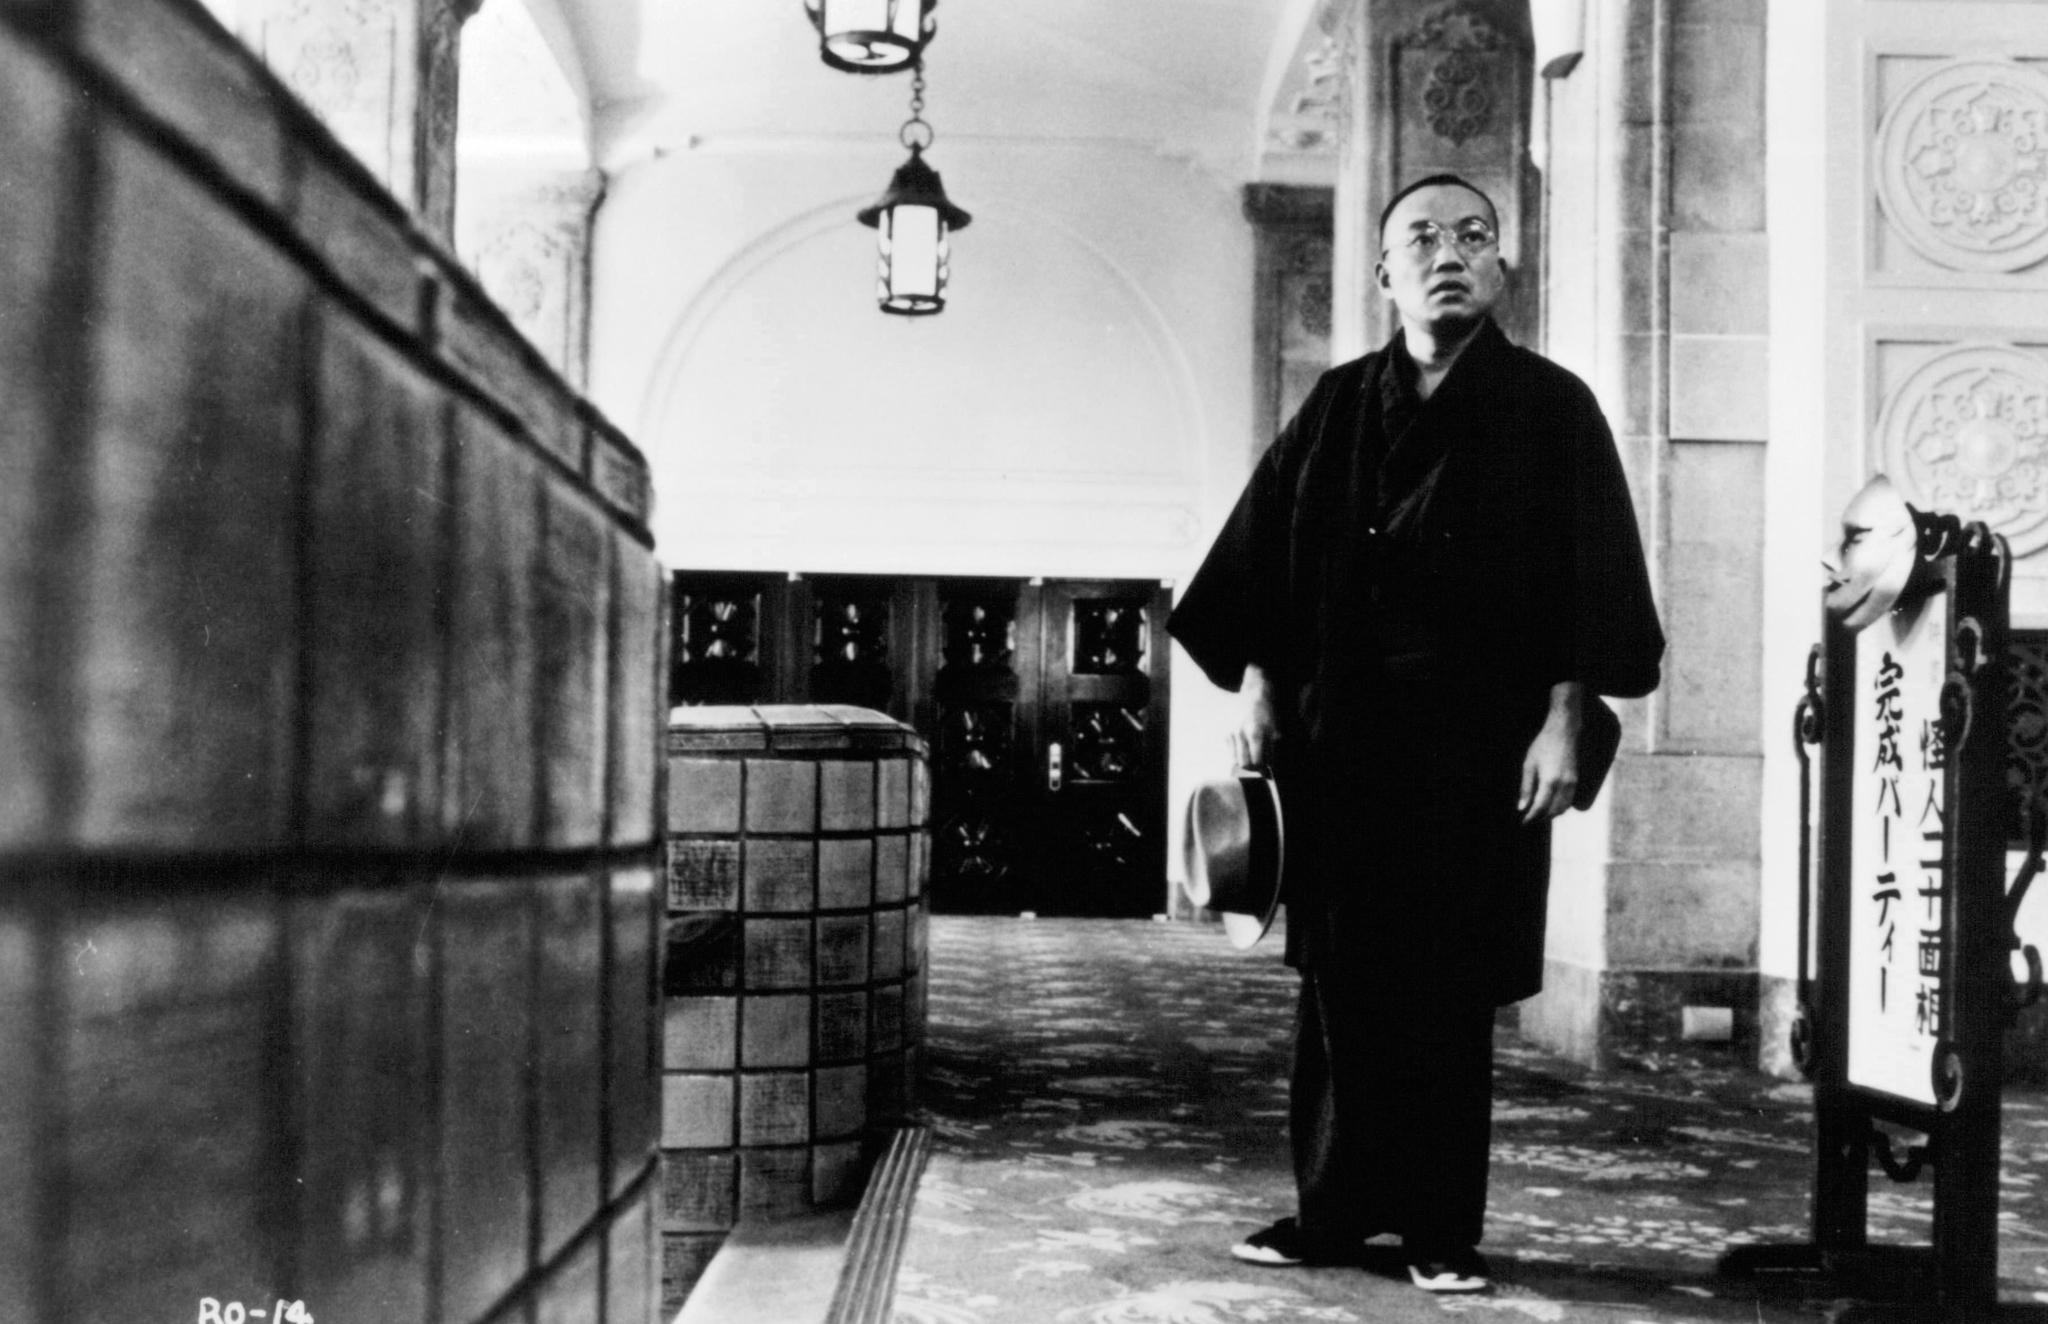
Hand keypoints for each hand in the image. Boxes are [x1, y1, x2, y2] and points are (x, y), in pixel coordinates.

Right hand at [1229, 663, 1280, 771]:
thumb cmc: (1267, 714)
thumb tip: (1267, 767)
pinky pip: (1231, 752)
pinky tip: (1244, 745)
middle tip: (1259, 762)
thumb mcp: (1274, 730)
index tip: (1266, 765)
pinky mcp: (1226, 733)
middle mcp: (1241, 734)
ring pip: (1235, 760)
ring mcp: (1232, 733)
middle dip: (1253, 766)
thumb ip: (1271, 749)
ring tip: (1252, 753)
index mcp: (1255, 733)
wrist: (1253, 695)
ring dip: (1244, 760)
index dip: (1263, 766)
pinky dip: (1238, 753)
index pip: (1257, 761)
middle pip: (1244, 764)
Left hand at [1519, 682, 1583, 823]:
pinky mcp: (1576, 780)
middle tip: (1529, 819)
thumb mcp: (1529, 765)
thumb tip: (1522, 807)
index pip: (1541, 807)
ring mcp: (1572, 783)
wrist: (1563, 732)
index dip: (1531, 817)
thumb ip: (1526, 788)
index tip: (1523, 822)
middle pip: (1554, 811)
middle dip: (1541, 818)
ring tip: (1538, 813)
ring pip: (1563, 808)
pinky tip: (1550, 803)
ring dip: (1551, 814)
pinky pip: (1569, 800)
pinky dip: (1560, 806)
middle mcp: (1564, 785)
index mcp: (1550, 781)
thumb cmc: (1543, 746)